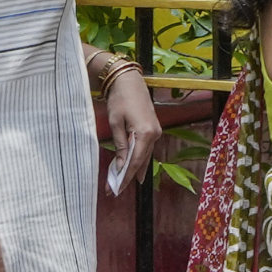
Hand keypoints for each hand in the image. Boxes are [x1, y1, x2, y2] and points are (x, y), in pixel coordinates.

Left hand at [97, 63, 162, 187]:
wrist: (129, 81)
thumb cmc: (120, 99)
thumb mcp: (115, 123)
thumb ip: (120, 145)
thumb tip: (121, 165)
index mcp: (146, 133)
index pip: (135, 161)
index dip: (125, 176)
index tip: (115, 188)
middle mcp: (155, 134)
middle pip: (141, 161)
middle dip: (128, 176)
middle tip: (115, 191)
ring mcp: (156, 132)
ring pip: (145, 156)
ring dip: (133, 169)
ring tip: (121, 183)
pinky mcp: (154, 129)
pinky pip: (146, 149)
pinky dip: (138, 159)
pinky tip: (133, 169)